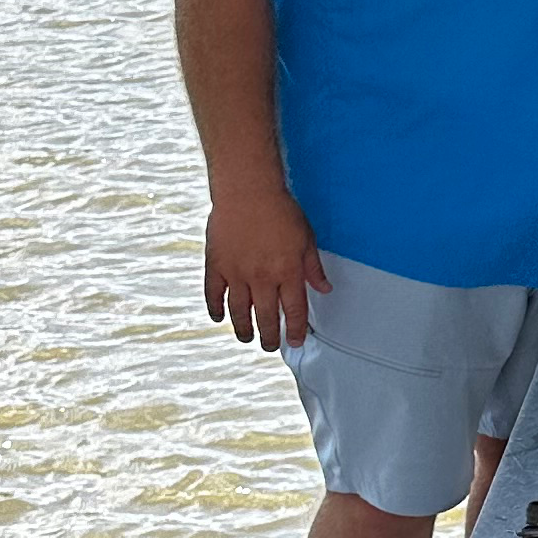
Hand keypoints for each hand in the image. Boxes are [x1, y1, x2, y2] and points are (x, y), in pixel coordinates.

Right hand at [205, 188, 327, 350]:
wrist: (248, 191)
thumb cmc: (280, 211)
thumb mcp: (306, 238)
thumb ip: (313, 268)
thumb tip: (324, 288)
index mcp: (287, 272)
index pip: (293, 311)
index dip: (294, 330)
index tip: (294, 341)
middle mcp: (262, 278)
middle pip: (265, 317)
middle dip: (269, 337)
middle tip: (270, 346)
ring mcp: (237, 273)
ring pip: (238, 312)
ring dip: (243, 329)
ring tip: (246, 338)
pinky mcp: (216, 265)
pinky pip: (213, 294)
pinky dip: (215, 308)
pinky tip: (219, 317)